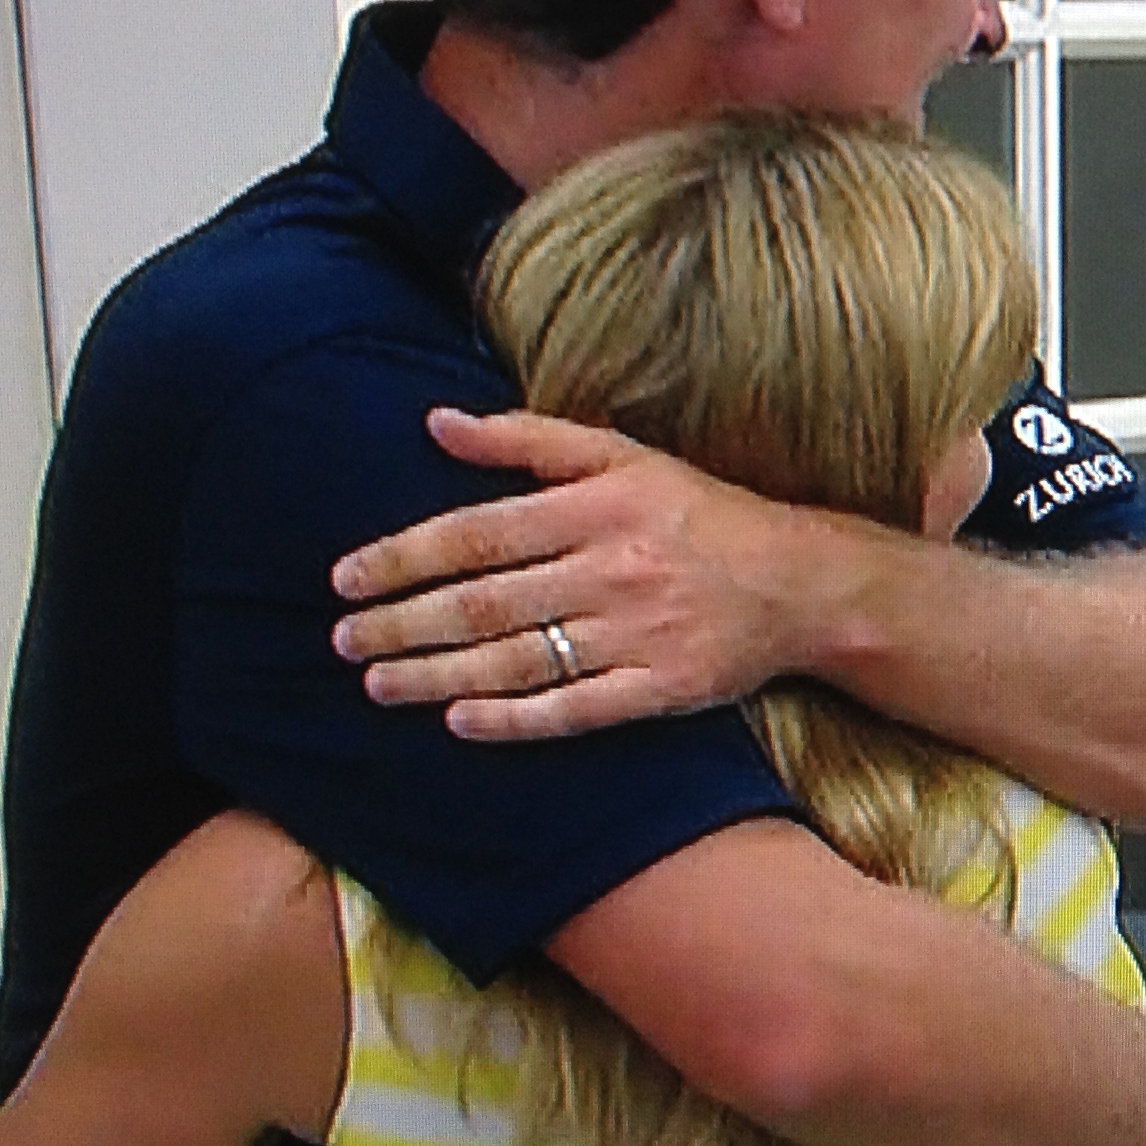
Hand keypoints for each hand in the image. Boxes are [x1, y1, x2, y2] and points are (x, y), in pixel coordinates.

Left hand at [331, 407, 858, 739]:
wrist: (801, 583)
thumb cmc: (699, 513)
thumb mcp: (623, 457)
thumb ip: (528, 439)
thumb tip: (437, 423)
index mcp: (596, 508)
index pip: (477, 535)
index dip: (403, 557)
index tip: (345, 579)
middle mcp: (612, 570)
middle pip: (484, 604)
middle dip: (401, 624)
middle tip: (343, 640)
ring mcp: (636, 636)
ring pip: (516, 660)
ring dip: (436, 675)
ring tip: (377, 683)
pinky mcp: (661, 690)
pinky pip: (573, 710)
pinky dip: (514, 719)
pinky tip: (460, 722)